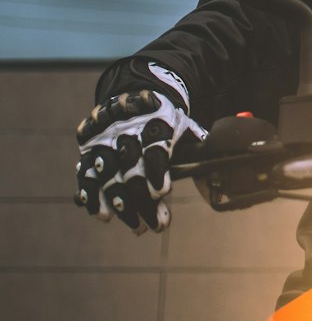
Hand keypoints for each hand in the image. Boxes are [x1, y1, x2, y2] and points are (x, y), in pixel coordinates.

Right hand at [75, 65, 205, 233]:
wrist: (132, 95)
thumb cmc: (163, 118)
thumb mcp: (181, 122)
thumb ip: (195, 140)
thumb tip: (217, 154)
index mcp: (154, 122)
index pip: (154, 148)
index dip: (156, 171)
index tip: (161, 192)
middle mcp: (127, 130)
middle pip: (131, 167)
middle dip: (141, 199)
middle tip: (154, 225)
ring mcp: (105, 140)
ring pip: (107, 172)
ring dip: (118, 201)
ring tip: (133, 223)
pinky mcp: (88, 149)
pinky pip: (85, 173)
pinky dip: (91, 194)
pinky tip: (101, 214)